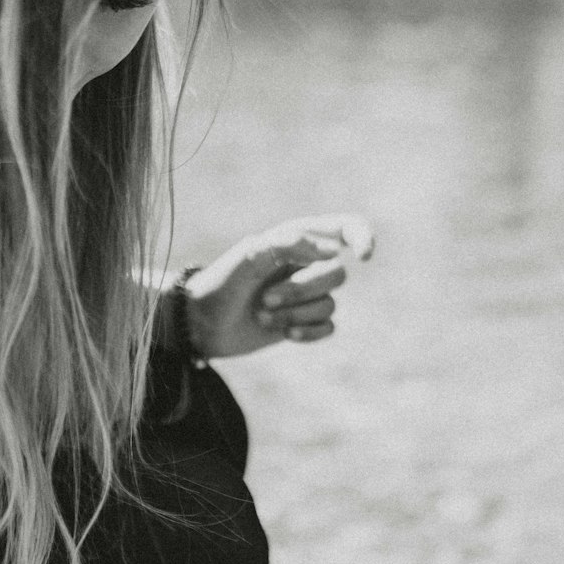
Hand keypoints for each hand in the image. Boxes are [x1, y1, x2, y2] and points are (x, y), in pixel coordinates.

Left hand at [183, 214, 373, 359]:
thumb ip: (288, 245)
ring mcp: (307, 294)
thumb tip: (333, 250)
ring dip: (295, 313)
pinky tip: (284, 334)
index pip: (344, 229)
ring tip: (262, 314)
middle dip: (302, 290)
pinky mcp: (304, 321)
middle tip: (265, 298)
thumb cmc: (221, 281)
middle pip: (336, 274)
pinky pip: (328, 327)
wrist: (200, 322)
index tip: (362, 256)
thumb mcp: (248, 255)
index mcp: (296, 238)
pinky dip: (307, 332)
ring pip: (330, 303)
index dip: (363, 237)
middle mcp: (306, 263)